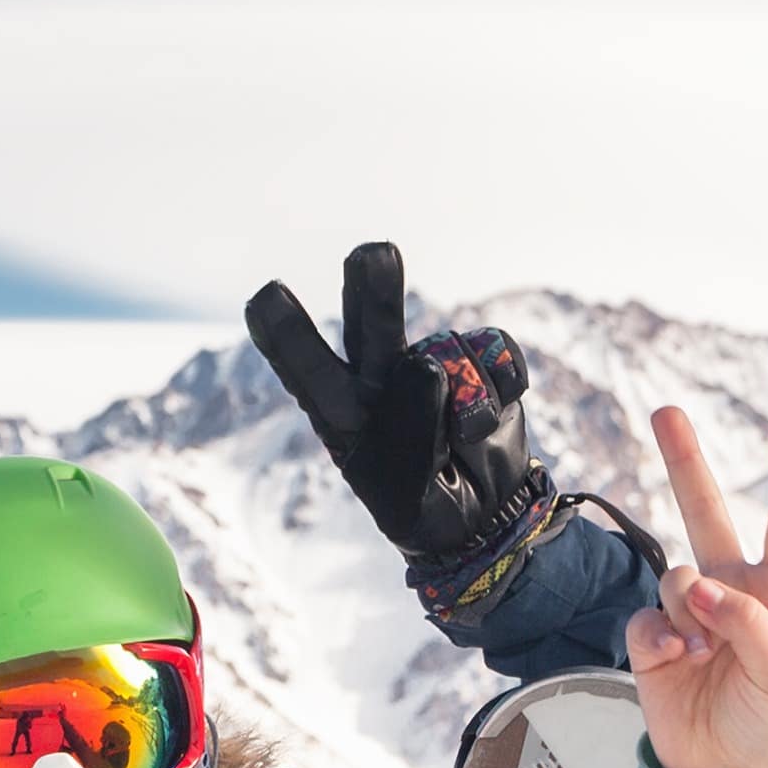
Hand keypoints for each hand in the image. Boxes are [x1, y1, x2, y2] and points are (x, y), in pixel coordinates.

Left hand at [246, 243, 550, 578]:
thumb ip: (412, 437)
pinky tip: (494, 413)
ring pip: (450, 349)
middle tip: (372, 253)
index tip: (263, 299)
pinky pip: (494, 348)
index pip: (306, 370)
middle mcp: (380, 376)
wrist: (482, 513)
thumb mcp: (408, 499)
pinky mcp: (477, 357)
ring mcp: (431, 361)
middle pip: (370, 324)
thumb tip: (428, 364)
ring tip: (466, 442)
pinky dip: (504, 383)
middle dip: (372, 289)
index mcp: (343, 414)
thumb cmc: (424, 508)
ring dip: (472, 400)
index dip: (286, 335)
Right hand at [626, 407, 767, 767]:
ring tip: (702, 652)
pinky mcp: (651, 645)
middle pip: (707, 515)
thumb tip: (699, 589)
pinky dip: (658, 638)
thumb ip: (750, 624)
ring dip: (687, 608)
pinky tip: (676, 660)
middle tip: (665, 414)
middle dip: (685, 463)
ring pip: (674, 576)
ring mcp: (688, 616)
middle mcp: (731, 594)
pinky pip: (643, 619)